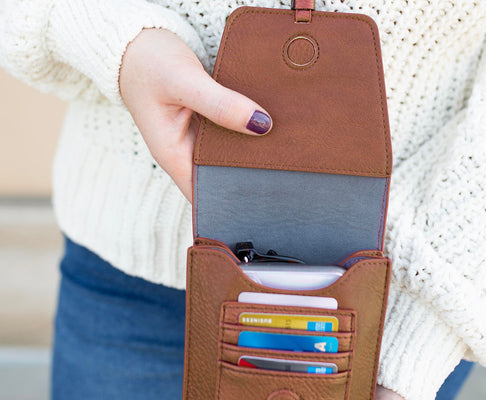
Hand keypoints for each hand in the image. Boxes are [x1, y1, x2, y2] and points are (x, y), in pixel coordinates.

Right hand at [119, 29, 271, 201]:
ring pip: (227, 155)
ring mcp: (196, 138)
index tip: (258, 200)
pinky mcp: (206, 122)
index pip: (203, 195)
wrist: (134, 41)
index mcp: (174, 155)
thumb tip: (261, 124)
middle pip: (221, 177)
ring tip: (281, 153)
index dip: (229, 202)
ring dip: (249, 152)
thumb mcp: (184, 82)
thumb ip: (220, 104)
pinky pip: (229, 133)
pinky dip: (246, 130)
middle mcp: (185, 152)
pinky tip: (267, 127)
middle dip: (247, 177)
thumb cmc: (148, 63)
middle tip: (281, 174)